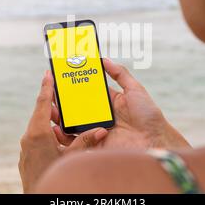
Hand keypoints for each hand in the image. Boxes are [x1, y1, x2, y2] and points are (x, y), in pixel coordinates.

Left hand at [19, 71, 107, 192]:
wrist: (38, 198)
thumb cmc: (54, 177)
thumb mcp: (72, 158)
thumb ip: (85, 141)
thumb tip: (101, 129)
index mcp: (38, 133)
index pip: (42, 103)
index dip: (46, 87)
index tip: (48, 73)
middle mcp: (29, 137)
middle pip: (40, 113)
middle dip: (51, 103)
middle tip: (60, 92)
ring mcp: (26, 147)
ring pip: (39, 127)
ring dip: (50, 120)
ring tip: (62, 114)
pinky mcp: (28, 155)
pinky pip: (37, 138)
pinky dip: (47, 132)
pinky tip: (57, 137)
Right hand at [51, 59, 189, 149]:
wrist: (154, 141)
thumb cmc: (149, 116)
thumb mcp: (135, 90)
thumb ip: (120, 74)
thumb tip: (104, 59)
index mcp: (110, 102)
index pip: (88, 91)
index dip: (76, 85)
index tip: (63, 76)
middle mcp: (101, 116)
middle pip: (78, 107)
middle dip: (64, 101)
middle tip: (51, 93)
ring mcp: (97, 131)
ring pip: (74, 123)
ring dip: (61, 117)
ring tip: (50, 109)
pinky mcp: (95, 145)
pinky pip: (77, 141)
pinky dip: (65, 136)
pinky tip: (56, 127)